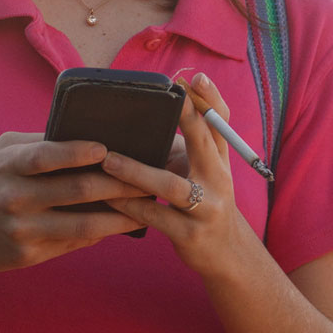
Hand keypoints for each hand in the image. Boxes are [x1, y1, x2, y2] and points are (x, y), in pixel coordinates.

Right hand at [0, 131, 150, 273]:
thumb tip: (87, 133)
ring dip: (120, 216)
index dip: (81, 152)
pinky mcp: (27, 256)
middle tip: (148, 178)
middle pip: (77, 190)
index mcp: (8, 166)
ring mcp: (21, 230)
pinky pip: (72, 243)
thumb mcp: (0, 153)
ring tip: (145, 207)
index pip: (48, 156)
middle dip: (119, 184)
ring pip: (83, 224)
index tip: (110, 148)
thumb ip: (38, 142)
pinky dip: (99, 233)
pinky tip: (119, 225)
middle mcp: (14, 198)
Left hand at [100, 73, 250, 276]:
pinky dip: (129, 206)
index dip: (211, 100)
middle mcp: (219, 180)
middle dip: (188, 121)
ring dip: (137, 172)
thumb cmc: (206, 202)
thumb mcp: (205, 171)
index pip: (221, 123)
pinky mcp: (190, 235)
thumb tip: (151, 112)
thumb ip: (188, 145)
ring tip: (108, 161)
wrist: (226, 254)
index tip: (196, 78)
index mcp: (220, 160)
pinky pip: (155, 217)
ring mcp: (206, 209)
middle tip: (169, 100)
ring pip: (171, 186)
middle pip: (204, 145)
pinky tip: (106, 197)